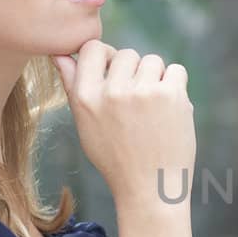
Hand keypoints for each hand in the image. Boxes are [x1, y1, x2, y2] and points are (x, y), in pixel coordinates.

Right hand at [52, 41, 195, 212]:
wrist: (150, 189)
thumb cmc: (116, 158)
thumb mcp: (85, 125)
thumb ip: (73, 86)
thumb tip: (60, 53)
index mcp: (86, 97)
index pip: (92, 48)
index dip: (106, 56)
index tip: (115, 74)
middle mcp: (112, 92)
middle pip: (126, 54)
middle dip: (133, 72)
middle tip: (137, 104)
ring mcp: (142, 92)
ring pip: (152, 60)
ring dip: (156, 79)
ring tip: (153, 109)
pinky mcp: (170, 95)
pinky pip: (176, 70)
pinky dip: (176, 86)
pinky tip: (169, 110)